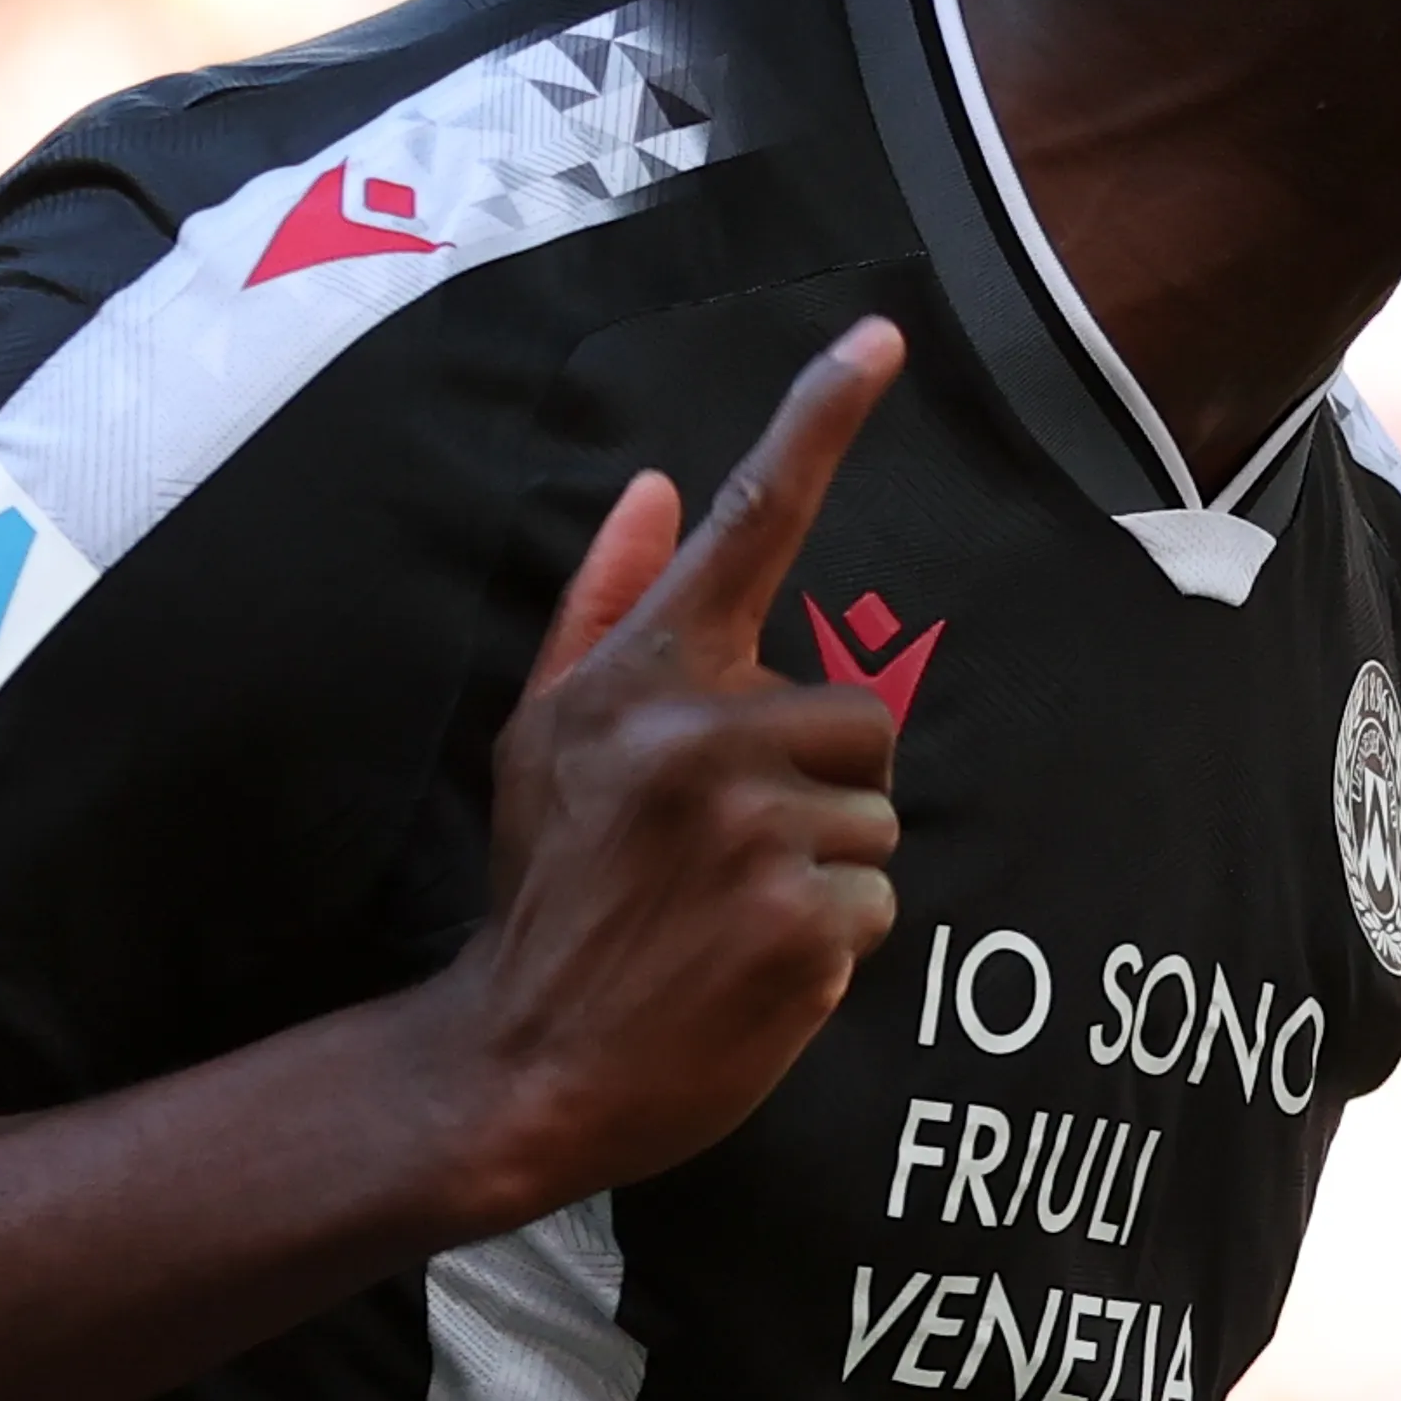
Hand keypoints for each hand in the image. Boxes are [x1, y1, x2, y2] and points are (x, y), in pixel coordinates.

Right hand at [423, 318, 909, 1223]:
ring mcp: (752, 829)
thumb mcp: (545, 735)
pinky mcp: (800, 920)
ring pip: (877, 814)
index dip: (819, 418)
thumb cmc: (547, 891)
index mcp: (641, 676)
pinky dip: (833, 942)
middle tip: (726, 849)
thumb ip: (606, 604)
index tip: (881, 335)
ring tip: (728, 911)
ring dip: (827, 867)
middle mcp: (699, 733)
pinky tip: (750, 965)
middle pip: (861, 710)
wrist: (519, 1065)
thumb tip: (663, 485)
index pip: (751, 522)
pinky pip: (879, 902)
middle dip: (819, 781)